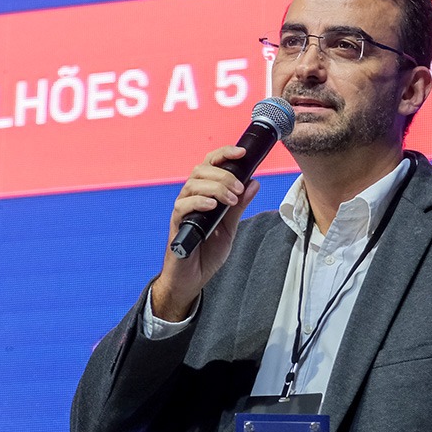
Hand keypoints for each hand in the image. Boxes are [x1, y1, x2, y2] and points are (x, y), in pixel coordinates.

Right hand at [151, 146, 261, 320]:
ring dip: (216, 187)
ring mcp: (182, 210)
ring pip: (192, 184)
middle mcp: (191, 197)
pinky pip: (183, 206)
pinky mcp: (177, 224)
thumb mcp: (230, 227)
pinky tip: (213, 206)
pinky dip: (200, 202)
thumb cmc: (207, 252)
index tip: (242, 153)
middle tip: (238, 189)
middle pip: (201, 170)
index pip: (210, 164)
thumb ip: (239, 205)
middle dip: (223, 174)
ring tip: (231, 200)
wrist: (192, 278)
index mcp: (204, 194)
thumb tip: (254, 182)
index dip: (224, 154)